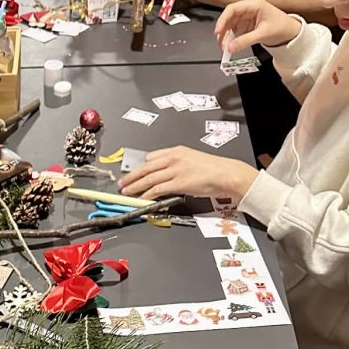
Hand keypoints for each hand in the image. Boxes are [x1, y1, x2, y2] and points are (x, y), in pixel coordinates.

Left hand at [119, 146, 258, 201]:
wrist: (226, 174)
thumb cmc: (213, 169)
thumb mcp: (192, 160)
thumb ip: (177, 165)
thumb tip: (166, 175)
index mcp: (177, 151)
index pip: (152, 157)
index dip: (140, 166)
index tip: (133, 172)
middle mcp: (174, 158)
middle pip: (146, 167)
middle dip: (132, 176)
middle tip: (122, 182)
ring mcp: (175, 170)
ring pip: (149, 178)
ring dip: (135, 186)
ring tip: (126, 192)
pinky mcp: (178, 183)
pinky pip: (158, 188)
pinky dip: (147, 194)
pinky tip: (142, 198)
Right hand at [214, 0, 301, 54]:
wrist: (290, 32)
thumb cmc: (281, 27)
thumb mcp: (263, 34)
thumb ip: (245, 41)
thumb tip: (230, 48)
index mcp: (254, 4)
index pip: (232, 9)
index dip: (222, 20)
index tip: (217, 32)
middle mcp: (248, 8)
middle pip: (229, 18)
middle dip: (223, 32)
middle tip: (221, 45)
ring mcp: (247, 16)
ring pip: (230, 25)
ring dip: (226, 37)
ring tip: (225, 49)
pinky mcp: (246, 24)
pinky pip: (234, 31)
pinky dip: (231, 39)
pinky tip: (231, 46)